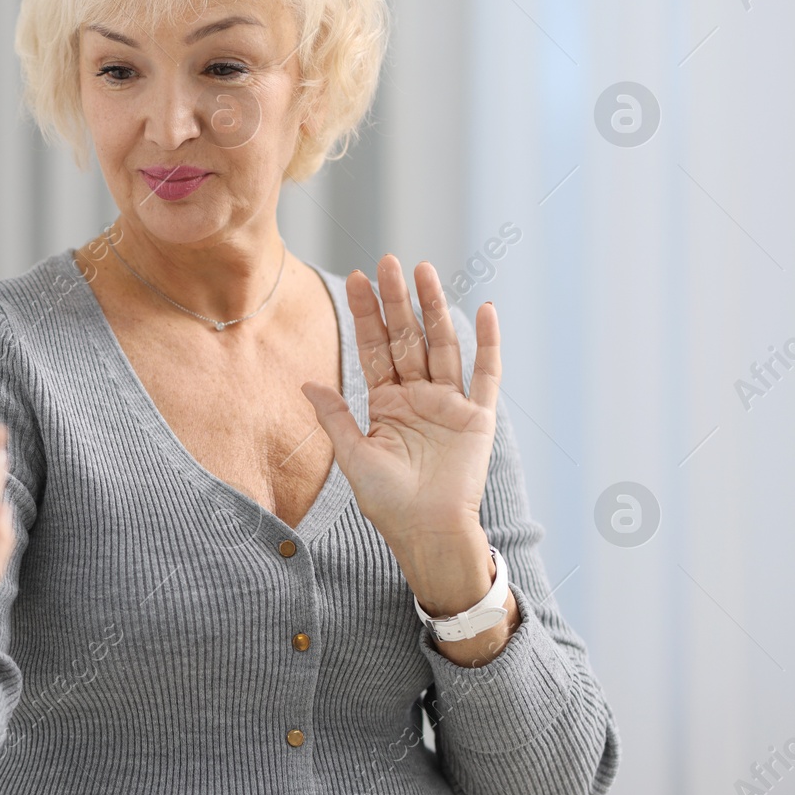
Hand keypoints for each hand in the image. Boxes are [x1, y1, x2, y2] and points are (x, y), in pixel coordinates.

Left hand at [300, 255, 504, 623]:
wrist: (426, 533)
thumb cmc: (388, 502)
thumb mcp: (353, 455)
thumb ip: (335, 416)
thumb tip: (306, 382)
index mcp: (386, 403)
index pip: (374, 348)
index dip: (366, 315)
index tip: (355, 278)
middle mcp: (418, 396)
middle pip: (407, 337)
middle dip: (397, 300)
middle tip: (388, 261)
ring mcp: (449, 403)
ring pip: (441, 344)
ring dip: (434, 308)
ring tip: (424, 271)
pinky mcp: (478, 418)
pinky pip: (486, 374)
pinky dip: (487, 343)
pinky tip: (483, 310)